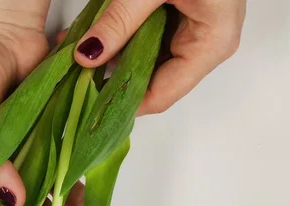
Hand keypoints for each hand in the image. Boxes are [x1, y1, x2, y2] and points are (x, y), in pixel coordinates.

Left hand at [75, 0, 246, 114]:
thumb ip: (119, 22)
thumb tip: (86, 55)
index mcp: (211, 45)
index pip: (161, 96)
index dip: (123, 102)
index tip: (89, 102)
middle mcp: (207, 46)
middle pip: (153, 82)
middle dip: (113, 78)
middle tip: (77, 75)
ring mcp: (196, 33)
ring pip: (148, 62)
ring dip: (114, 57)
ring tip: (80, 51)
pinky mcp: (184, 19)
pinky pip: (150, 41)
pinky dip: (124, 38)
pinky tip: (98, 34)